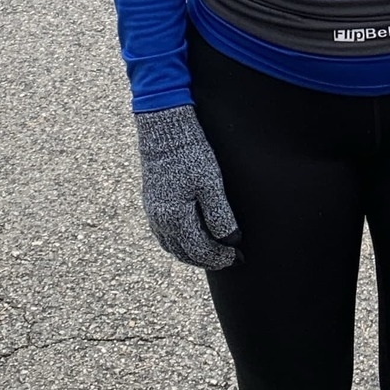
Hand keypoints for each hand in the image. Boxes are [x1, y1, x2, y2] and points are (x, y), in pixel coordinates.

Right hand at [133, 105, 239, 268]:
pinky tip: (192, 238)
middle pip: (184, 254)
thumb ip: (220, 216)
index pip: (200, 251)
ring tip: (214, 253)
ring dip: (193, 255)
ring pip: (173, 247)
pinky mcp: (151, 204)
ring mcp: (153, 213)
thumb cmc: (191, 154)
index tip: (238, 256)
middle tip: (230, 259)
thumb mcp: (211, 184)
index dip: (221, 257)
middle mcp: (160, 221)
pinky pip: (164, 235)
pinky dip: (180, 243)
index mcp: (175, 218)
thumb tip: (231, 241)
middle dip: (208, 260)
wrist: (165, 130)